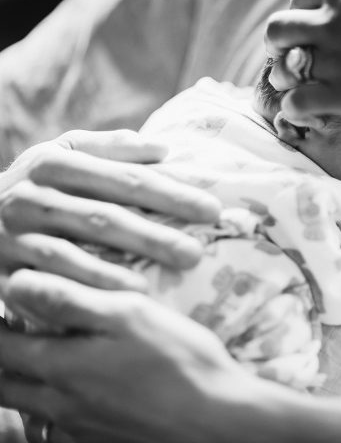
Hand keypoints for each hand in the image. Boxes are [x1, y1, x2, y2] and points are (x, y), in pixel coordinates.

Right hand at [0, 130, 221, 290]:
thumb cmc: (37, 187)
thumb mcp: (63, 156)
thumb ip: (110, 148)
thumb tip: (163, 148)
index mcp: (53, 162)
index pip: (125, 179)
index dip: (170, 194)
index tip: (212, 209)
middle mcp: (30, 196)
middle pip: (104, 216)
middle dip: (154, 235)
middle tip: (197, 253)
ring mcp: (10, 234)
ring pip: (71, 253)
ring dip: (116, 269)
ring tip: (153, 287)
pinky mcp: (0, 270)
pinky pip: (44, 283)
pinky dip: (81, 290)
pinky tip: (118, 300)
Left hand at [0, 270, 294, 442]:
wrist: (218, 422)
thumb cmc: (180, 361)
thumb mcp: (131, 314)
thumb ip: (70, 299)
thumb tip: (16, 282)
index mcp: (61, 367)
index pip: (0, 345)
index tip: (4, 304)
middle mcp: (59, 405)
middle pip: (4, 385)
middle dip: (2, 358)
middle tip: (15, 333)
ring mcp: (79, 429)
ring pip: (29, 410)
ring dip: (25, 385)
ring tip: (43, 361)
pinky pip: (58, 429)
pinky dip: (54, 411)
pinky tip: (83, 395)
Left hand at [265, 0, 340, 122]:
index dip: (300, 10)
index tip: (309, 25)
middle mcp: (329, 22)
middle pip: (278, 29)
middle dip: (277, 42)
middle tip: (286, 55)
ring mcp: (335, 59)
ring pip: (283, 67)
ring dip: (281, 76)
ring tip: (291, 86)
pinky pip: (299, 102)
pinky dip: (293, 107)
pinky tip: (303, 111)